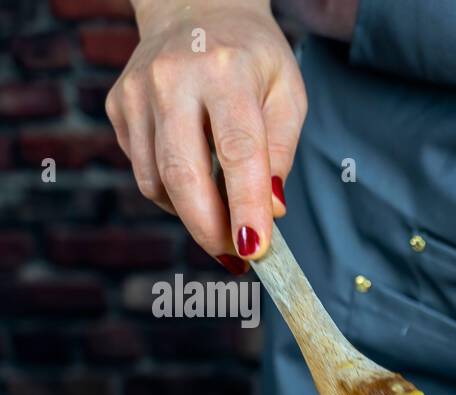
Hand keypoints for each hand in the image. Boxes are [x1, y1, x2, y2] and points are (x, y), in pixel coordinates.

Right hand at [107, 0, 306, 270]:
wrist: (196, 9)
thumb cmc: (252, 58)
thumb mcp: (288, 94)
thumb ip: (282, 152)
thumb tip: (271, 210)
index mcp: (224, 72)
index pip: (236, 150)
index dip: (245, 206)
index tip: (255, 250)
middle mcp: (172, 79)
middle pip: (183, 174)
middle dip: (210, 229)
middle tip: (236, 258)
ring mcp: (137, 93)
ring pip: (158, 182)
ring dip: (193, 216)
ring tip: (225, 221)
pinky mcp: (118, 106)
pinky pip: (145, 171)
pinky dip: (174, 193)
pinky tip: (198, 183)